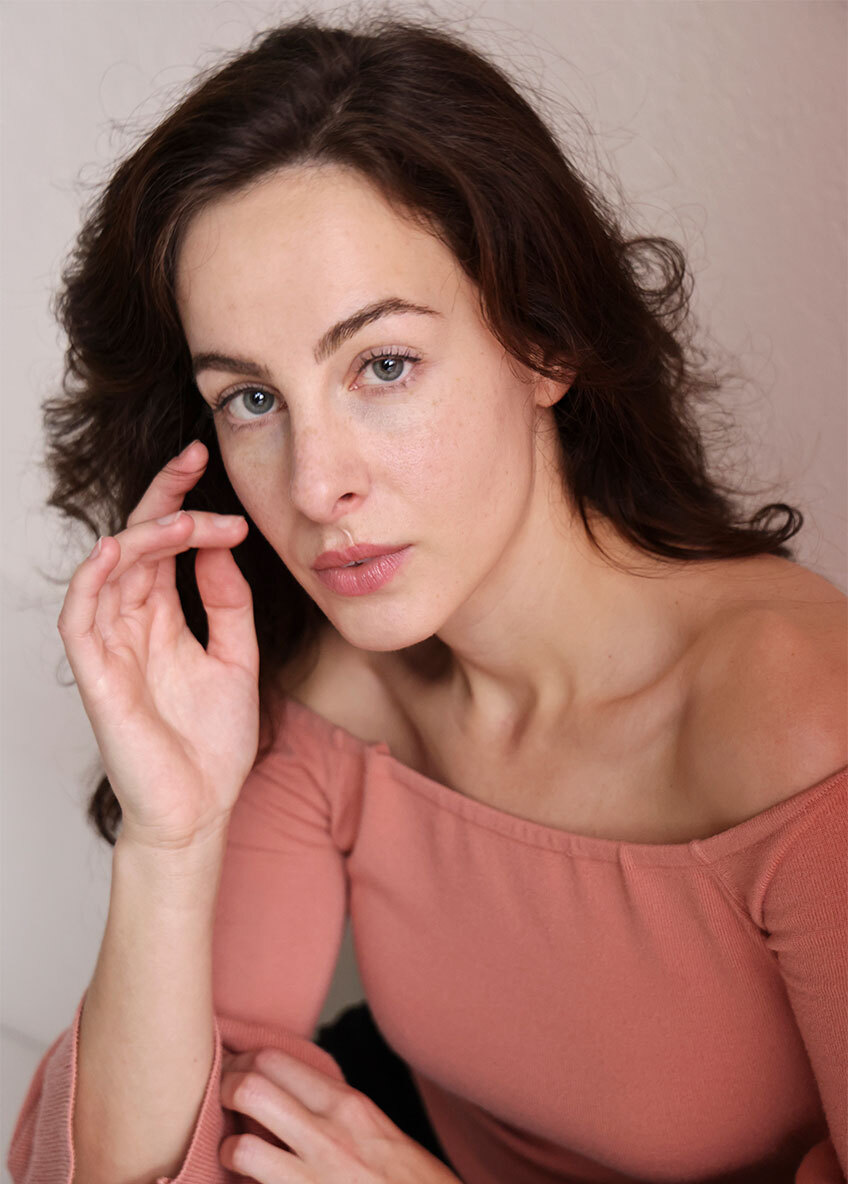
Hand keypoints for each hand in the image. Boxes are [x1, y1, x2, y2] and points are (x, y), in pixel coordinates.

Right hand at [56, 439, 259, 849]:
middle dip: (162, 498)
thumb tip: (220, 546)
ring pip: (111, 571)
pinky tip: (118, 548)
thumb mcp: (236, 657)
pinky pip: (82, 619)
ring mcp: (111, 649)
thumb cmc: (213, 744)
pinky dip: (93, 581)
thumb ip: (228, 602)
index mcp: (162, 620)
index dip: (179, 502)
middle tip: (195, 461)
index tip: (209, 466)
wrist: (200, 811)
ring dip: (144, 536)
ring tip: (183, 515)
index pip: (163, 546)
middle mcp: (131, 626)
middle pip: (135, 545)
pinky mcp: (98, 678)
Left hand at [219, 1047, 463, 1182]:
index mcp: (347, 1105)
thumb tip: (290, 1093)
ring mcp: (313, 1180)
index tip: (233, 1069)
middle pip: (250, 1088)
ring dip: (229, 1150)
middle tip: (220, 1101)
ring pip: (243, 1146)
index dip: (242, 1060)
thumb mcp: (376, 1129)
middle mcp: (328, 1136)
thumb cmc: (410, 1181)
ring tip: (234, 1152)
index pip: (274, 1060)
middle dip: (223, 1091)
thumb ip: (335, 1109)